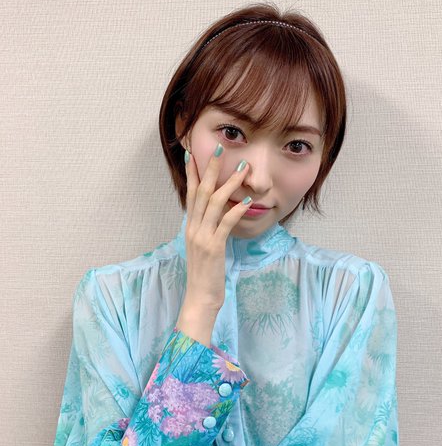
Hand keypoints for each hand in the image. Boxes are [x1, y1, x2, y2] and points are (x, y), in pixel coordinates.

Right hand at [183, 143, 251, 311]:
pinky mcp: (214, 247)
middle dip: (210, 168)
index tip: (192, 154)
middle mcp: (193, 228)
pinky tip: (247, 200)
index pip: (190, 194)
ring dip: (229, 183)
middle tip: (219, 148)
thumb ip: (207, 229)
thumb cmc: (204, 274)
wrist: (199, 298)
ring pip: (215, 202)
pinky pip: (225, 223)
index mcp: (190, 226)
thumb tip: (217, 214)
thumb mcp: (203, 247)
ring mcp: (202, 237)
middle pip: (201, 191)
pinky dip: (236, 210)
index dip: (192, 173)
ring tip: (242, 167)